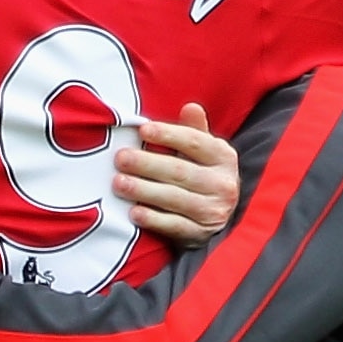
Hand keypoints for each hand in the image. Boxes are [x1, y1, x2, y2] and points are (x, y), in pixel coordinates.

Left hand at [116, 104, 238, 246]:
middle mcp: (223, 184)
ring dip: (144, 190)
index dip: (168, 135)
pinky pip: (174, 225)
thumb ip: (195, 131)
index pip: (195, 142)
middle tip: (120, 158)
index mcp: (223, 157)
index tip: (142, 130)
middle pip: (180, 171)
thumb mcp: (204, 152)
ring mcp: (213, 211)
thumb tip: (191, 107)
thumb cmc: (202, 175)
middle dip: (147, 164)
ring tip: (118, 183)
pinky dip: (153, 219)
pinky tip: (133, 213)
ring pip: (175, 198)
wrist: (219, 217)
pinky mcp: (200, 234)